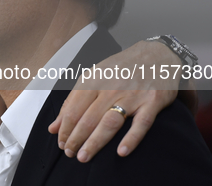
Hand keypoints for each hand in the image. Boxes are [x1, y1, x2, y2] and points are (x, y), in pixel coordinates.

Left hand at [48, 40, 182, 162]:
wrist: (157, 54)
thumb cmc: (122, 68)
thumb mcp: (94, 77)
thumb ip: (72, 101)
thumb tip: (54, 126)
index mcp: (93, 80)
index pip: (73, 109)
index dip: (65, 128)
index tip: (61, 143)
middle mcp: (110, 87)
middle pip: (88, 118)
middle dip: (76, 138)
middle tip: (70, 153)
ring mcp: (131, 95)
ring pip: (109, 122)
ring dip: (95, 141)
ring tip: (84, 156)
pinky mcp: (152, 102)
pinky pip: (141, 123)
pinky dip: (131, 138)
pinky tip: (121, 152)